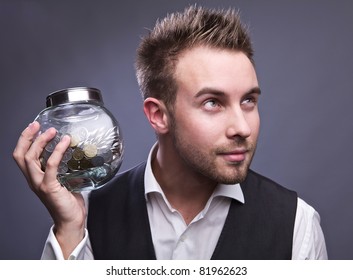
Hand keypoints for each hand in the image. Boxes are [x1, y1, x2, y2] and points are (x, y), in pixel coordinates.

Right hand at [13, 121, 85, 257]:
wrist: (71, 220)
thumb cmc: (68, 202)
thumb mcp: (63, 180)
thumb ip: (63, 168)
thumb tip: (75, 152)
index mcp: (35, 178)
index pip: (21, 156)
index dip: (24, 140)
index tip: (33, 127)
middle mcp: (33, 180)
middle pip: (21, 155)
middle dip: (28, 137)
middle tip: (39, 125)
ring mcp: (40, 184)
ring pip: (31, 158)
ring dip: (41, 142)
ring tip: (52, 132)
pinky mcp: (50, 187)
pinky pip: (50, 166)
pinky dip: (56, 152)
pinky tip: (64, 143)